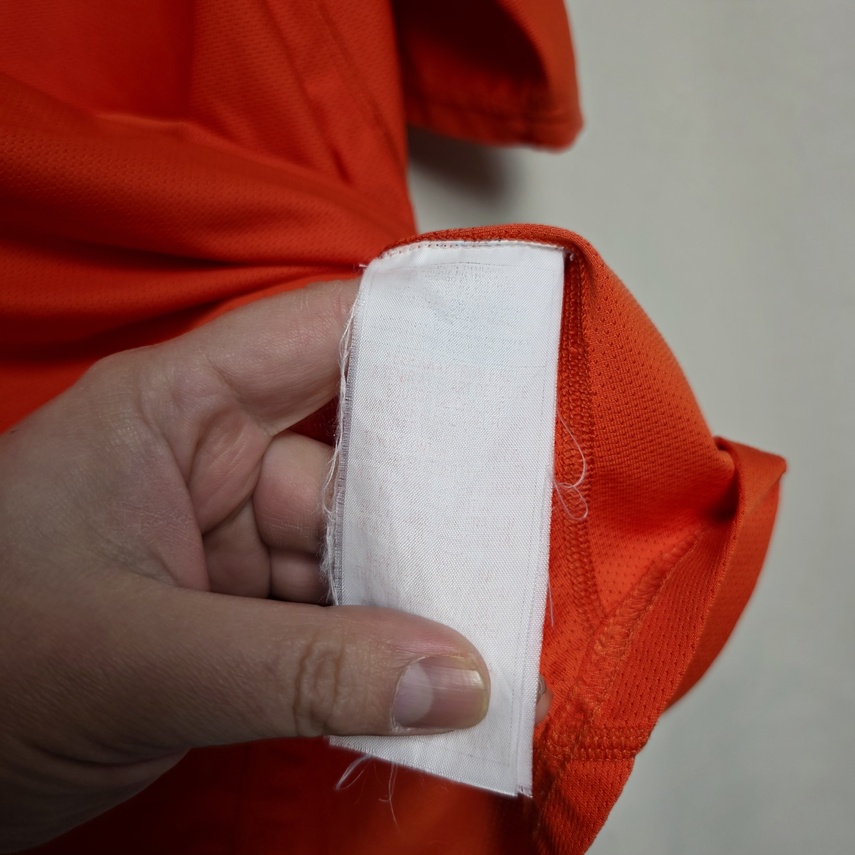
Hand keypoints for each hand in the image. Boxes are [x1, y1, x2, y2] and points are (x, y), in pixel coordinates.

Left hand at [0, 280, 490, 850]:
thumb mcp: (139, 661)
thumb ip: (304, 671)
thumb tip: (461, 679)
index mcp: (176, 408)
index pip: (321, 333)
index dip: (420, 338)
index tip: (517, 361)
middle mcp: (209, 459)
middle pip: (354, 457)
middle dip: (430, 508)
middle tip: (522, 547)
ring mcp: (223, 539)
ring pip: (348, 547)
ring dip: (408, 596)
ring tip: (492, 635)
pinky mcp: (230, 612)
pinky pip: (327, 613)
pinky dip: (374, 649)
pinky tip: (427, 679)